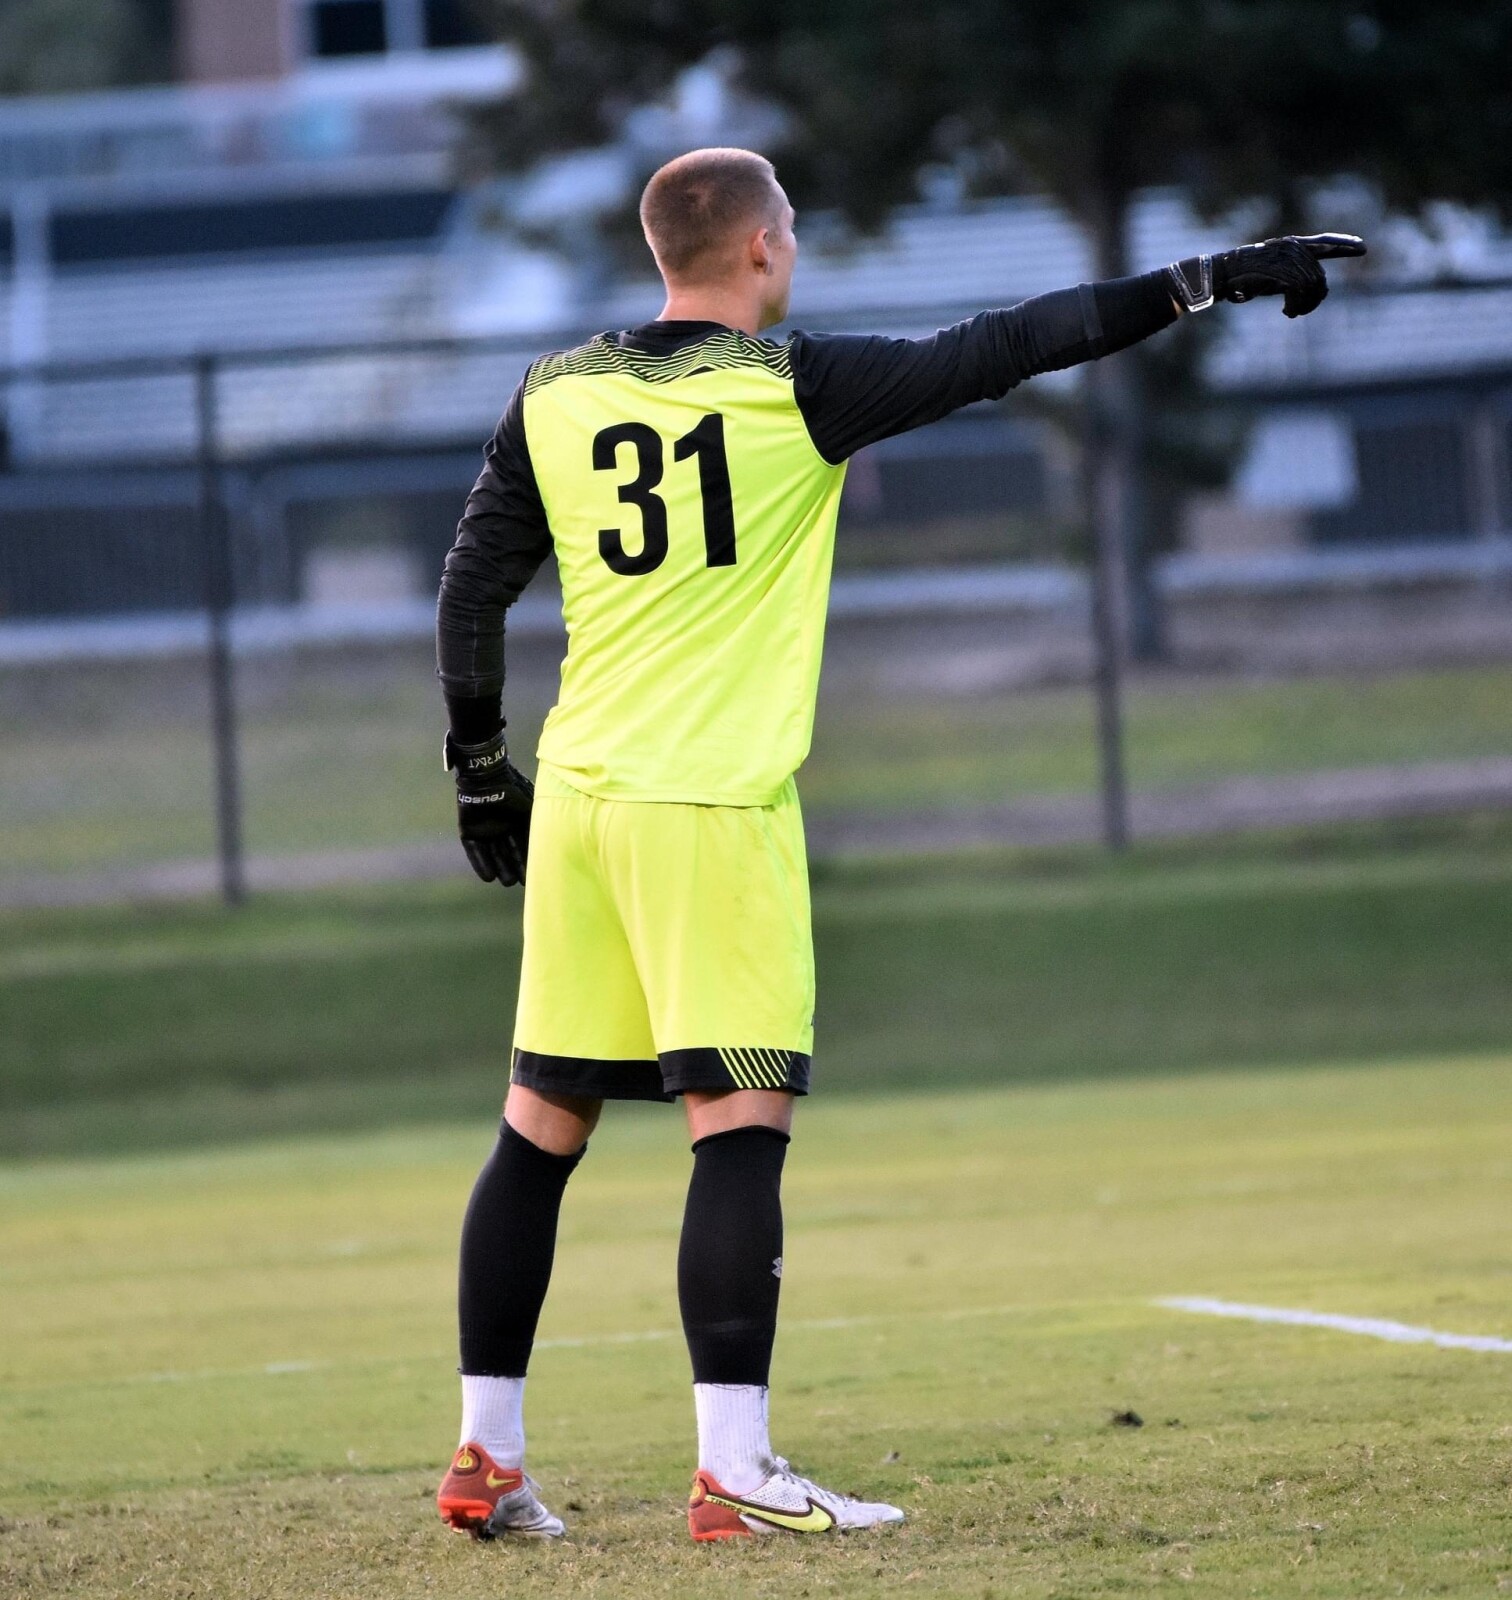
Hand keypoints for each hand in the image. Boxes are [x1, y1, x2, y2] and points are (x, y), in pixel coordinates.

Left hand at [443, 729, 532, 886]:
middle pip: (508, 853)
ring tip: (506, 881)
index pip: (523, 846)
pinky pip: (474, 850)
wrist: (485, 776)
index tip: (534, 876)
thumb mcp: (530, 809)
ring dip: (500, 867)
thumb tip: (549, 848)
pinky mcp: (469, 831)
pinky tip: (488, 877)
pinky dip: (480, 863)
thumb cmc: (512, 791)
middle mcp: (502, 828)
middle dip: (514, 867)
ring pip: (493, 854)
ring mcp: (486, 830)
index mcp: (517, 822)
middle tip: (520, 882)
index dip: (527, 861)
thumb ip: (535, 827)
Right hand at [1168, 234, 1366, 318]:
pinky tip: (1286, 313)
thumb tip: (1312, 287)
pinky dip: (1297, 307)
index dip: (1344, 246)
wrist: (1221, 276)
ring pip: (1313, 287)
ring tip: (1290, 313)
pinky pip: (1301, 292)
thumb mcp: (1271, 275)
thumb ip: (1292, 275)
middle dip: (1314, 300)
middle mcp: (1293, 248)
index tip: (1362, 248)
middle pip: (1320, 278)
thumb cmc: (1243, 279)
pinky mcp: (1281, 270)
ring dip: (1304, 307)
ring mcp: (1288, 258)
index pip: (1324, 243)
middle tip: (1296, 313)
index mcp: (1292, 246)